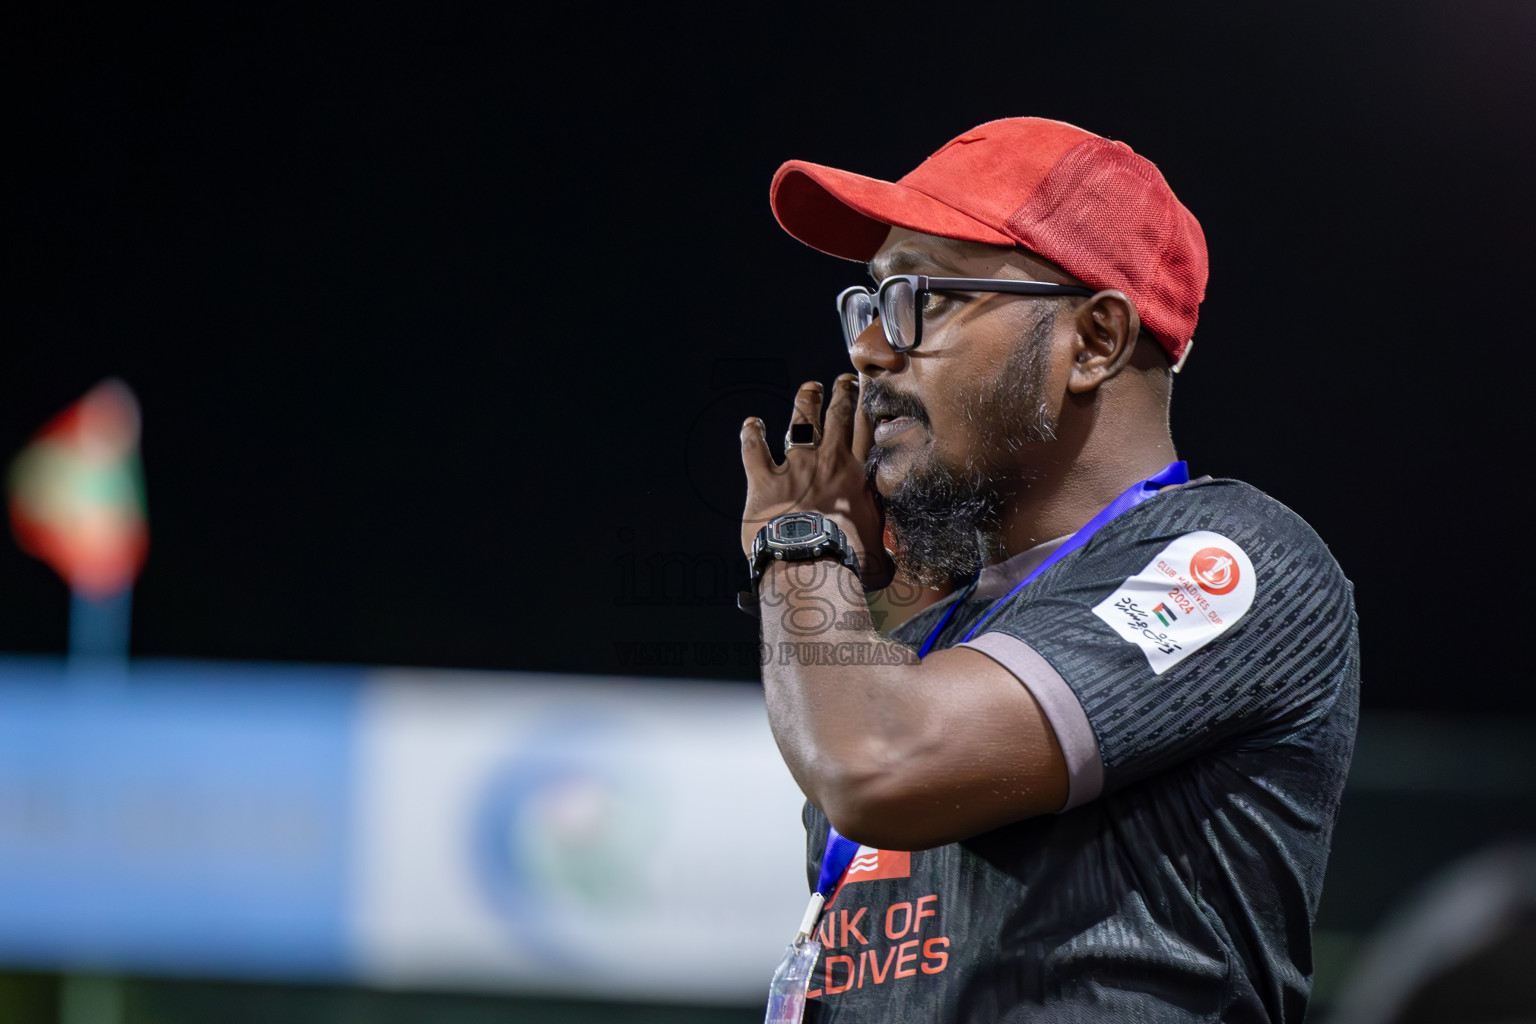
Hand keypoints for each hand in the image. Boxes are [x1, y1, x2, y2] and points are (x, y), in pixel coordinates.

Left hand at [740, 374, 893, 590]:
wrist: (811, 562)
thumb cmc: (848, 563)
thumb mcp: (879, 558)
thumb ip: (884, 554)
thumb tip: (890, 566)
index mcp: (859, 477)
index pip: (867, 431)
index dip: (868, 405)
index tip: (869, 388)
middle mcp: (829, 462)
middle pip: (837, 417)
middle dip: (841, 394)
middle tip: (843, 381)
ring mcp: (796, 467)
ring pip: (801, 423)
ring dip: (805, 403)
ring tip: (809, 389)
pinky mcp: (765, 480)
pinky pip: (755, 450)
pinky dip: (751, 435)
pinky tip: (750, 424)